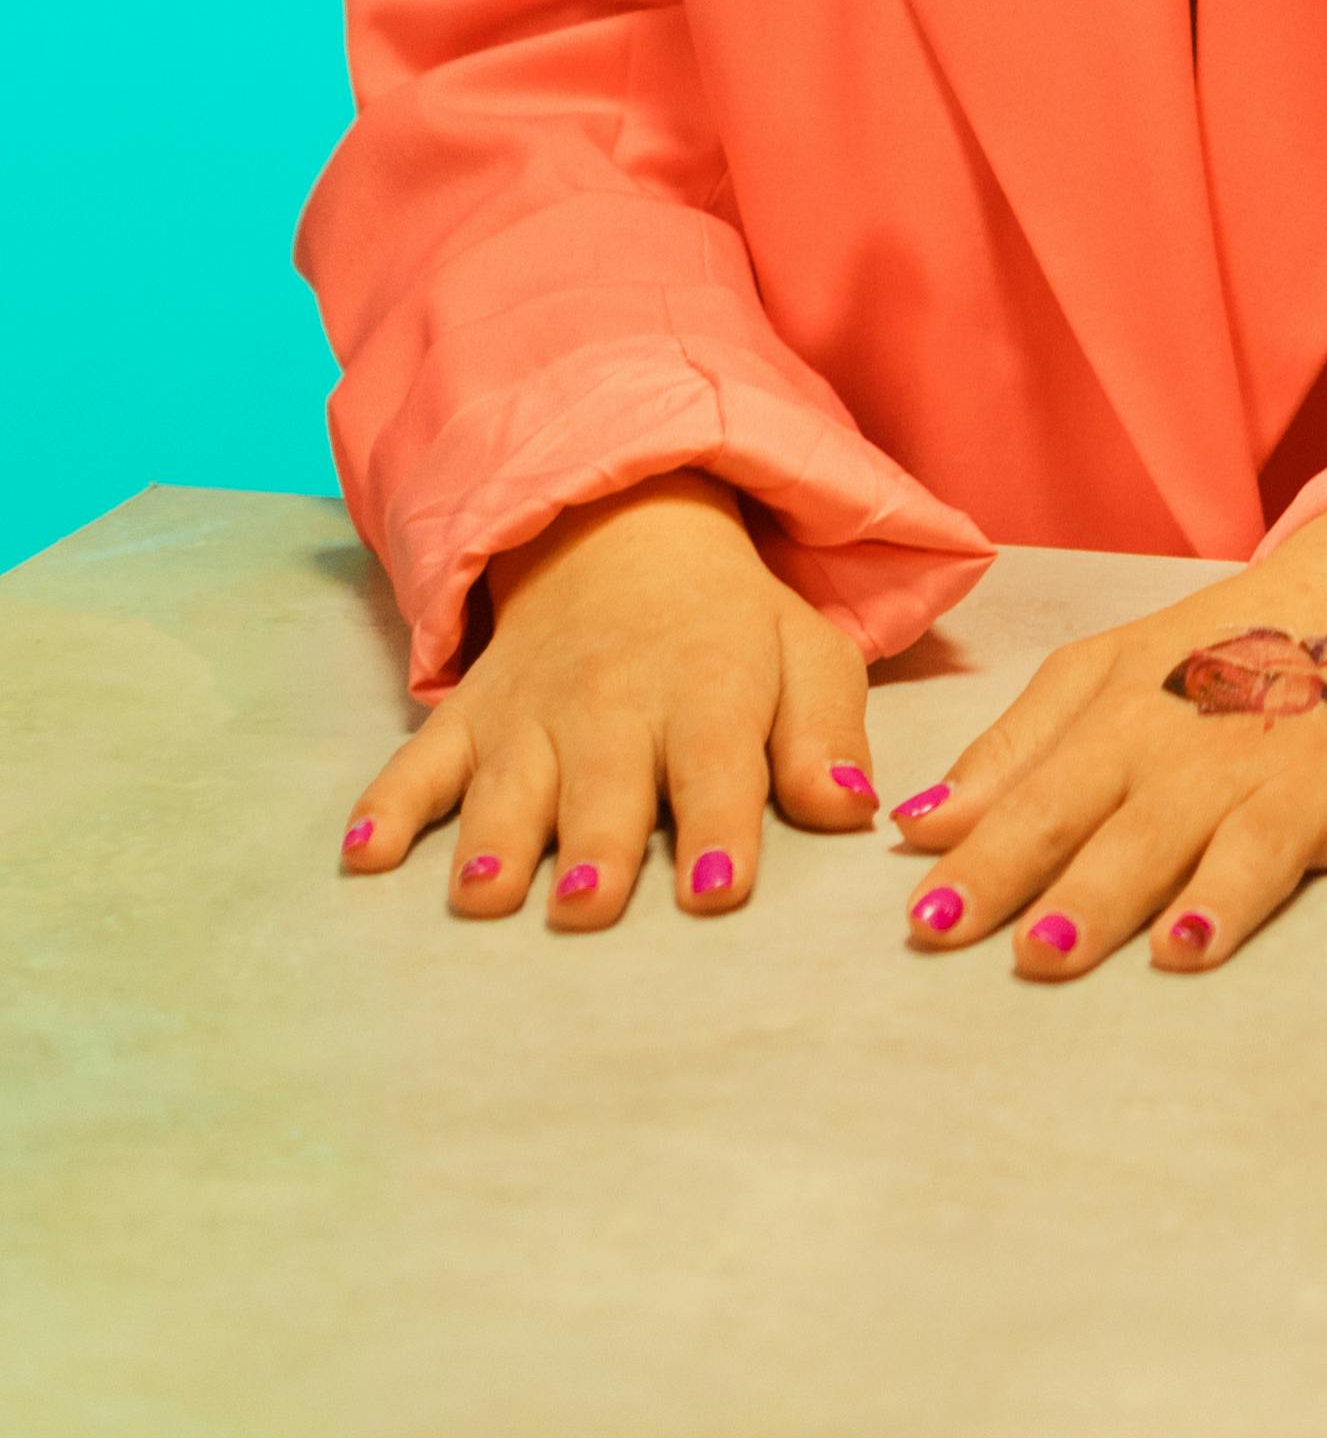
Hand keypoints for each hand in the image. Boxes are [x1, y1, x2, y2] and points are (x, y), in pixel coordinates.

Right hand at [336, 473, 876, 930]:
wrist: (627, 530)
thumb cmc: (733, 629)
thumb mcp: (806, 657)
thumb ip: (826, 735)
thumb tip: (853, 807)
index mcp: (709, 691)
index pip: (718, 764)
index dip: (720, 826)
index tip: (716, 890)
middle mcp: (614, 705)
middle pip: (604, 785)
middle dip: (595, 847)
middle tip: (587, 907)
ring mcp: (530, 714)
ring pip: (507, 785)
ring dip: (492, 839)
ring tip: (480, 898)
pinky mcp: (468, 718)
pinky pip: (418, 762)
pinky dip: (388, 804)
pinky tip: (363, 853)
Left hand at [885, 498, 1326, 981]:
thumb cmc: (1213, 658)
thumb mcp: (1104, 677)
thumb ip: (1012, 755)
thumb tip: (915, 829)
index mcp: (1132, 724)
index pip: (1045, 805)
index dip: (988, 864)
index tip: (930, 926)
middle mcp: (1212, 754)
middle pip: (1142, 835)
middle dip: (1092, 894)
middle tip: (1039, 955)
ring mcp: (1306, 773)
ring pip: (1258, 845)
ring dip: (1224, 896)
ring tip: (1182, 946)